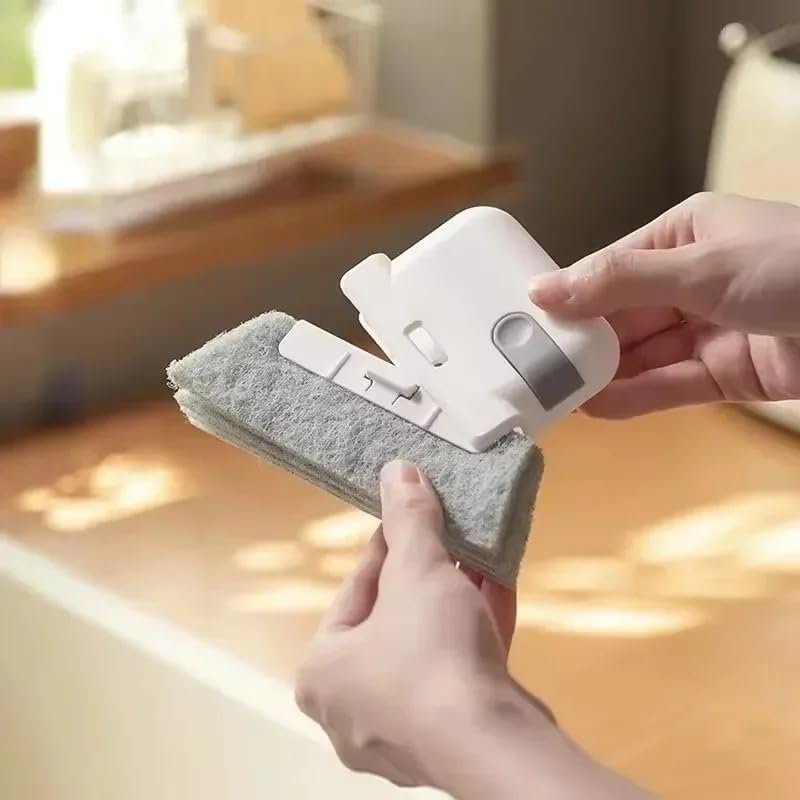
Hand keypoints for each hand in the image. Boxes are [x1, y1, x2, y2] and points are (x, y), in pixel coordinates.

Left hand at [295, 461, 646, 798]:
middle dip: (428, 574)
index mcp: (322, 672)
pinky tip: (501, 590)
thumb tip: (397, 469)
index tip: (412, 517)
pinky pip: (457, 674)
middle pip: (394, 620)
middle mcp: (351, 709)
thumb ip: (408, 519)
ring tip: (480, 555)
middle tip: (450, 538)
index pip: (354, 591)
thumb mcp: (417, 569)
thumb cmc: (431, 651)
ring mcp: (401, 731)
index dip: (388, 547)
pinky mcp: (448, 741)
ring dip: (457, 600)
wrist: (492, 744)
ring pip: (430, 647)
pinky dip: (476, 633)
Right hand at [529, 193, 799, 417]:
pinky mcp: (728, 373)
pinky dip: (635, 397)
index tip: (525, 324)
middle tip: (532, 368)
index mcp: (683, 237)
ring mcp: (710, 329)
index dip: (569, 298)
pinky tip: (597, 408)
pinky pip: (671, 385)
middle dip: (582, 342)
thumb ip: (617, 282)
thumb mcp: (699, 265)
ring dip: (603, 375)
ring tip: (556, 395)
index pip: (609, 270)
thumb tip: (543, 289)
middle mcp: (692, 281)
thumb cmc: (799, 264)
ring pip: (643, 355)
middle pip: (622, 316)